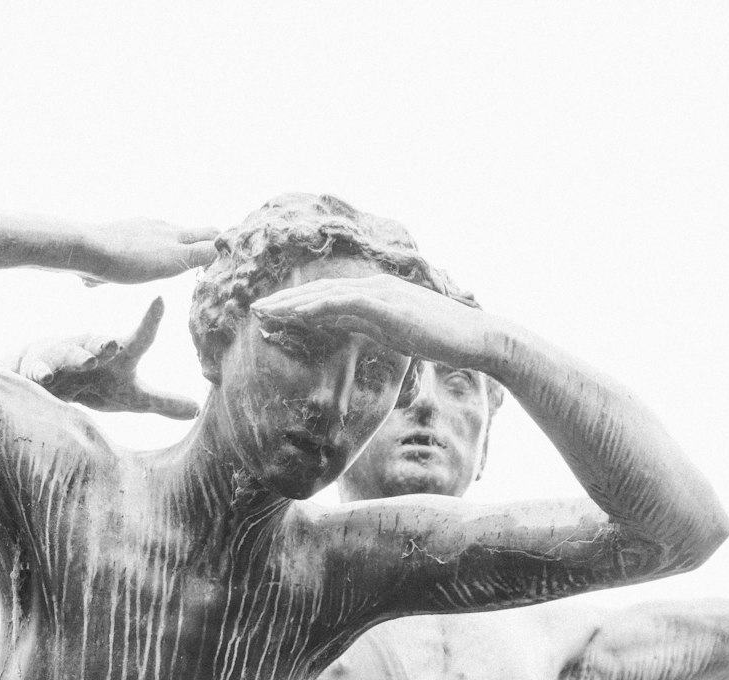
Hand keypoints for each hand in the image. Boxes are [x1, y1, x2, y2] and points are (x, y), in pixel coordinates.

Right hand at [16, 297, 199, 417]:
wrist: (52, 378)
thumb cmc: (99, 383)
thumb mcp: (132, 396)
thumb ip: (162, 401)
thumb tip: (197, 409)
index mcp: (116, 354)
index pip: (138, 339)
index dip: (150, 321)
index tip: (161, 300)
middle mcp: (91, 349)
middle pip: (99, 344)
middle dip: (104, 344)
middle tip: (113, 344)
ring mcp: (63, 357)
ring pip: (69, 354)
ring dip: (77, 357)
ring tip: (87, 361)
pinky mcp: (39, 368)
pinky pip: (37, 370)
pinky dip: (40, 372)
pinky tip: (43, 378)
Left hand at [84, 218, 218, 283]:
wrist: (87, 249)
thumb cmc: (129, 260)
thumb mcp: (172, 260)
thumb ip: (198, 254)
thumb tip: (224, 248)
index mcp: (174, 234)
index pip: (208, 235)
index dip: (222, 242)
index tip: (231, 253)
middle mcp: (159, 227)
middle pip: (187, 234)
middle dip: (202, 243)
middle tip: (211, 257)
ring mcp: (138, 229)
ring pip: (163, 237)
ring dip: (174, 247)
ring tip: (176, 262)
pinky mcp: (119, 237)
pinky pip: (139, 243)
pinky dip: (147, 252)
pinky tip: (138, 265)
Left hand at [252, 273, 485, 366]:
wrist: (476, 339)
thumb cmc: (443, 342)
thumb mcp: (398, 336)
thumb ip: (371, 330)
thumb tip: (346, 333)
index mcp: (376, 295)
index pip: (328, 297)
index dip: (296, 305)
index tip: (270, 317)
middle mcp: (374, 287)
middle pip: (320, 291)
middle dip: (284, 301)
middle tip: (253, 311)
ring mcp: (381, 293)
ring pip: (326, 293)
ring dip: (292, 303)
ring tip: (264, 312)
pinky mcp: (388, 305)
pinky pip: (345, 303)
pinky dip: (318, 306)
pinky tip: (296, 314)